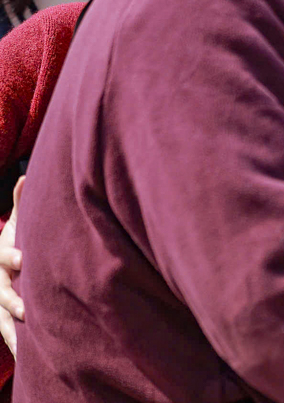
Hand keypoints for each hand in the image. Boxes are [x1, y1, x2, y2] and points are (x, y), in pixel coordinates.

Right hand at [0, 176, 25, 356]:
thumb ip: (21, 205)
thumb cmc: (15, 246)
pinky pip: (6, 335)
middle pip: (0, 292)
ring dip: (12, 330)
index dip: (12, 257)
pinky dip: (16, 346)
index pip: (4, 257)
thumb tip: (26, 176)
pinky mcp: (1, 320)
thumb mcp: (17, 226)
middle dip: (11, 300)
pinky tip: (27, 360)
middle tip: (26, 308)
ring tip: (25, 341)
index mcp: (0, 258)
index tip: (23, 259)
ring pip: (0, 319)